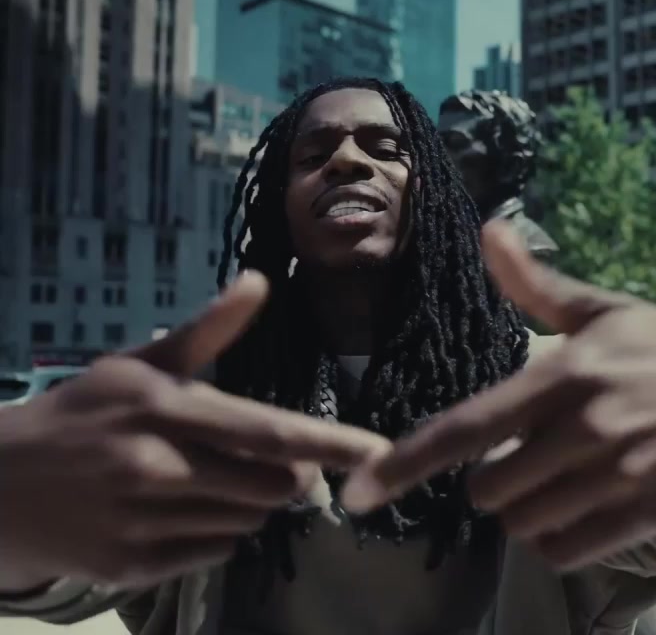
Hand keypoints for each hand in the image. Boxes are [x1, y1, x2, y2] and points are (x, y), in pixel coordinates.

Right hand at [0, 273, 390, 590]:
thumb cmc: (80, 416)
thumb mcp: (137, 365)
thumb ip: (208, 332)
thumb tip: (259, 281)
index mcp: (165, 410)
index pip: (268, 432)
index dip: (331, 444)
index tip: (380, 452)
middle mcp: (157, 468)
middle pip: (275, 485)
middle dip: (288, 473)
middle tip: (262, 459)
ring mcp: (142, 523)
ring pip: (251, 522)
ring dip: (250, 504)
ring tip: (207, 481)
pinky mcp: (131, 569)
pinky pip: (217, 554)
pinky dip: (217, 534)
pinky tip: (179, 512)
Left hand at [342, 223, 655, 570]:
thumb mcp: (605, 310)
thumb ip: (537, 284)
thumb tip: (490, 229)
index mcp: (565, 373)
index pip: (466, 427)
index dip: (403, 464)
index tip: (357, 493)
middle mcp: (586, 426)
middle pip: (490, 490)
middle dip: (496, 480)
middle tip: (530, 456)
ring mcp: (619, 473)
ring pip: (527, 524)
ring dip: (529, 511)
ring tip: (561, 480)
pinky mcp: (649, 510)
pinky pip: (570, 549)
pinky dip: (560, 539)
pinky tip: (580, 509)